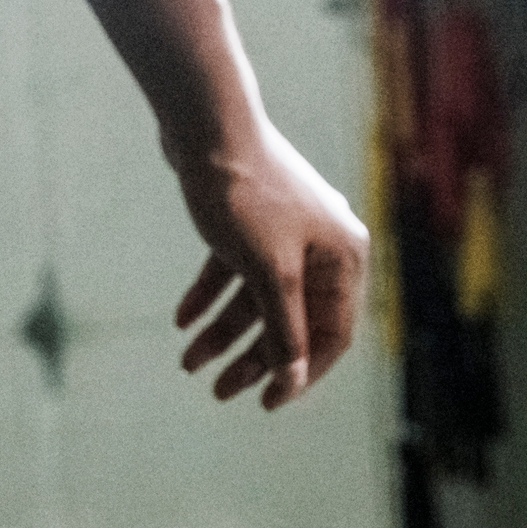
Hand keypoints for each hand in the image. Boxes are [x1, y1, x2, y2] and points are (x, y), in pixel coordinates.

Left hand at [168, 120, 370, 408]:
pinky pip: (235, 271)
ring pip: (258, 298)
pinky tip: (182, 320)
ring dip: (223, 331)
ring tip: (187, 362)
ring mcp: (286, 233)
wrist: (206, 125)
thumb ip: (285, 329)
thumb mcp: (269, 272)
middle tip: (218, 392)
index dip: (301, 372)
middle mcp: (323, 245)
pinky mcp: (252, 221)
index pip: (332, 333)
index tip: (266, 402)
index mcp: (344, 257)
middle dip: (253, 358)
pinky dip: (210, 295)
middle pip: (291, 320)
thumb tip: (294, 380)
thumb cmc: (245, 195)